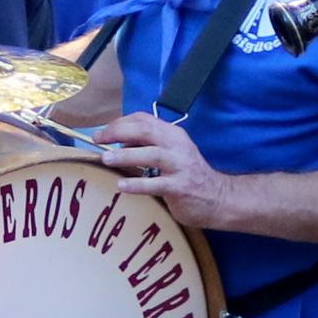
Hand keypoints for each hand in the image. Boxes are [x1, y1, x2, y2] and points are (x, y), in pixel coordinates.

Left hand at [91, 110, 232, 227]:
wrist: (218, 197)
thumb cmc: (188, 175)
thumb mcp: (171, 153)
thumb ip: (148, 145)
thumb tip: (120, 142)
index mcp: (173, 134)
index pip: (144, 120)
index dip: (120, 123)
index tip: (102, 132)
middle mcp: (177, 146)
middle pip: (146, 131)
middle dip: (118, 132)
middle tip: (98, 139)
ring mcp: (180, 166)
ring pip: (151, 155)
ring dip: (126, 155)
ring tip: (106, 159)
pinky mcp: (181, 187)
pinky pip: (156, 184)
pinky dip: (137, 184)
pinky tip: (122, 186)